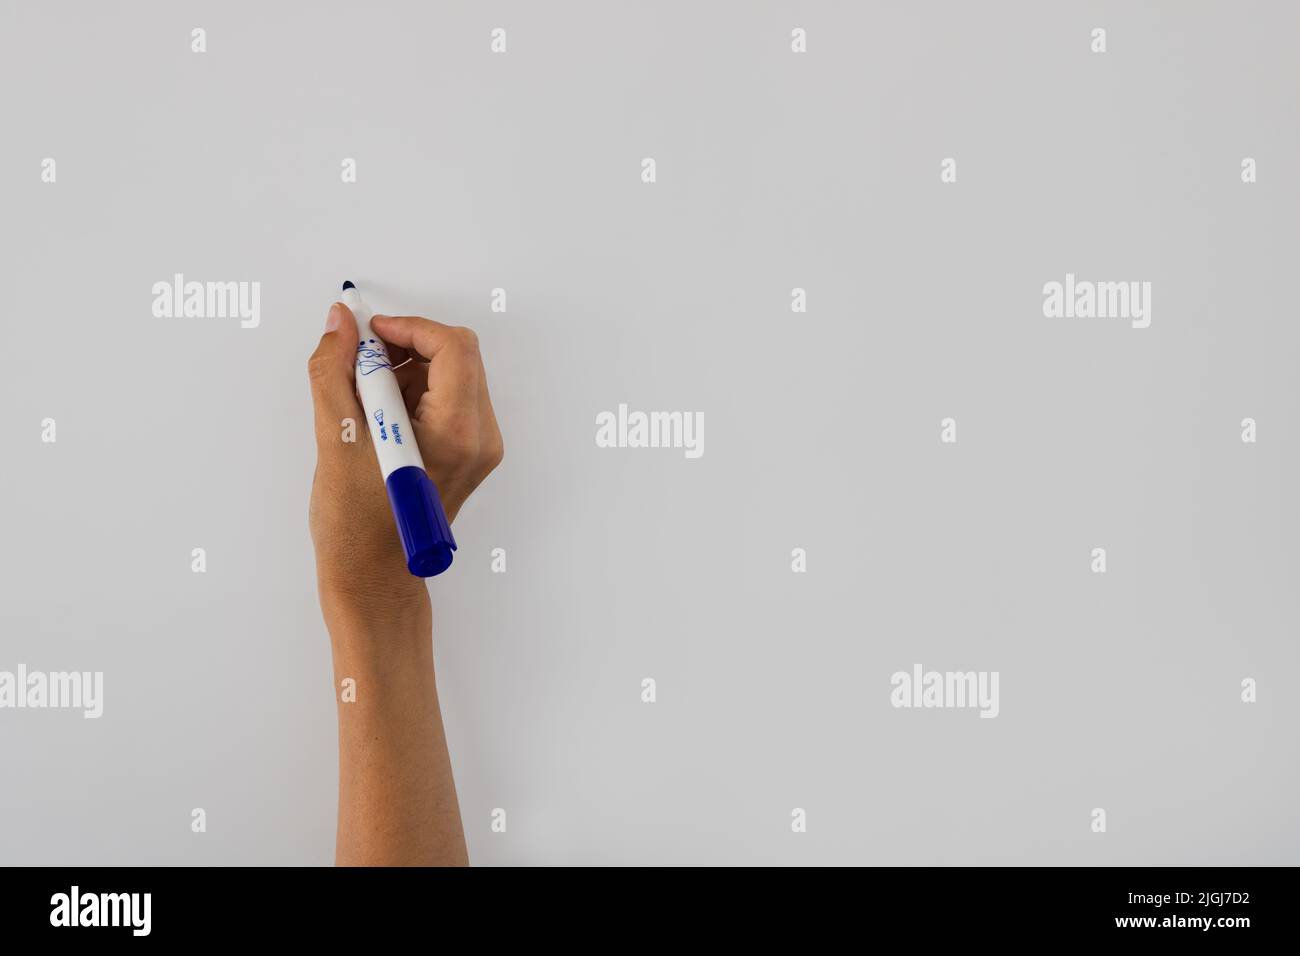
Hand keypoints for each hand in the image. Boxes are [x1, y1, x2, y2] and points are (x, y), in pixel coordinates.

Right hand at [307, 302, 502, 622]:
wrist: (373, 577)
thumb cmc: (356, 525)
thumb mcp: (336, 439)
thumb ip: (334, 370)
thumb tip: (339, 322)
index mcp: (459, 433)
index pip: (453, 347)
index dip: (408, 328)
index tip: (368, 334)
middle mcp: (480, 438)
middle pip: (457, 355)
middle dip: (406, 346)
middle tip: (359, 361)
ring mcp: (478, 446)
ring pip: (452, 374)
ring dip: (407, 368)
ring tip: (363, 397)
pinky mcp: (466, 452)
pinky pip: (447, 398)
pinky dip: (413, 390)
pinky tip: (378, 414)